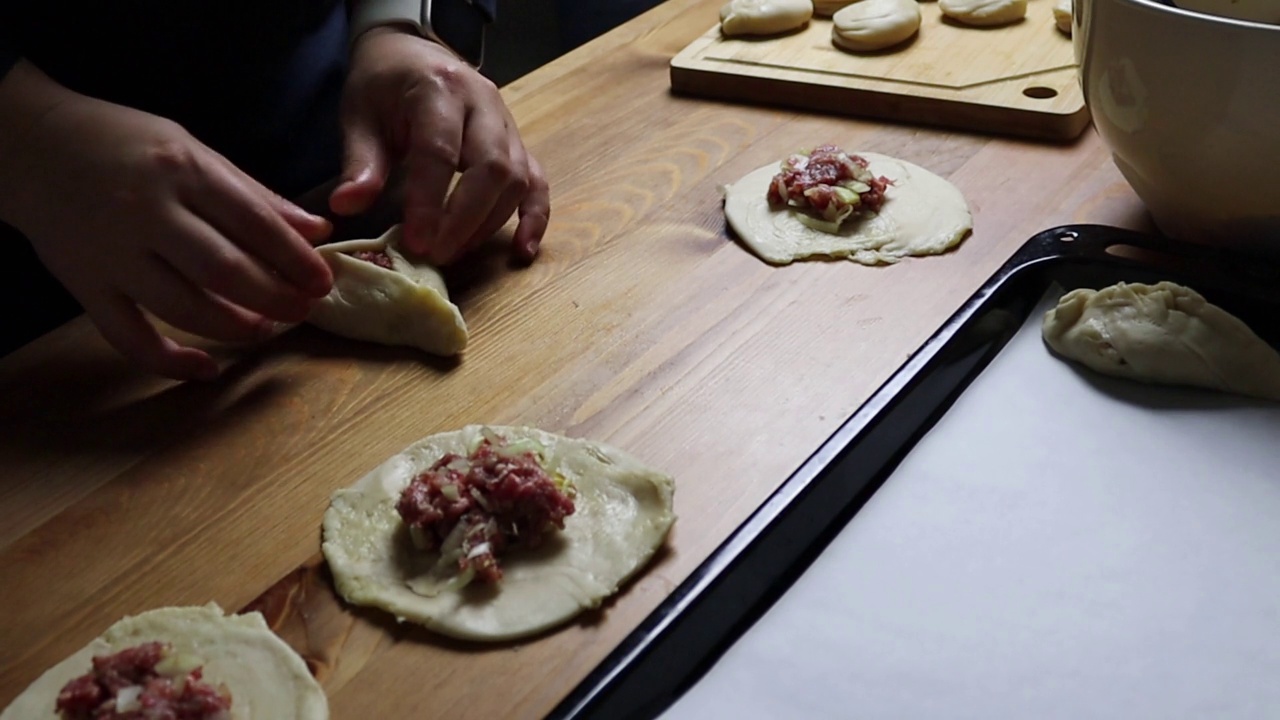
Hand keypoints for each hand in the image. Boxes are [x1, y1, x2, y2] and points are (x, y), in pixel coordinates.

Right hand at [1, 65, 333, 380]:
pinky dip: (171, 361)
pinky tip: (208, 369)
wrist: (32, 145)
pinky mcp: (85, 286)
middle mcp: (147, 212)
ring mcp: (112, 253)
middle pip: (225, 270)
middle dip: (274, 298)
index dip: (296, 259)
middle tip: (303, 311)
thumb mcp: (192, 149)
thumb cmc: (124, 143)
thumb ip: (254, 194)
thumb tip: (315, 232)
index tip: (323, 281)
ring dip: (236, 328)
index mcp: (182, 170)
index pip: (254, 222)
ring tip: (265, 330)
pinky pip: (130, 337)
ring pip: (184, 307)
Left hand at [329, 26, 549, 264]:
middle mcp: (483, 103)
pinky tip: (523, 251)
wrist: (411, 50)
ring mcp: (507, 123)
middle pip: (492, 167)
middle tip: (437, 254)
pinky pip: (537, 182)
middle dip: (466, 219)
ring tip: (455, 251)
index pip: (440, 151)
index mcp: (439, 88)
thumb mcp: (360, 114)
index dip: (430, 201)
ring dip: (489, 223)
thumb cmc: (383, 85)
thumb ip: (360, 162)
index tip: (417, 242)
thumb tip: (346, 206)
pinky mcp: (518, 143)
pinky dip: (534, 218)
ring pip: (517, 179)